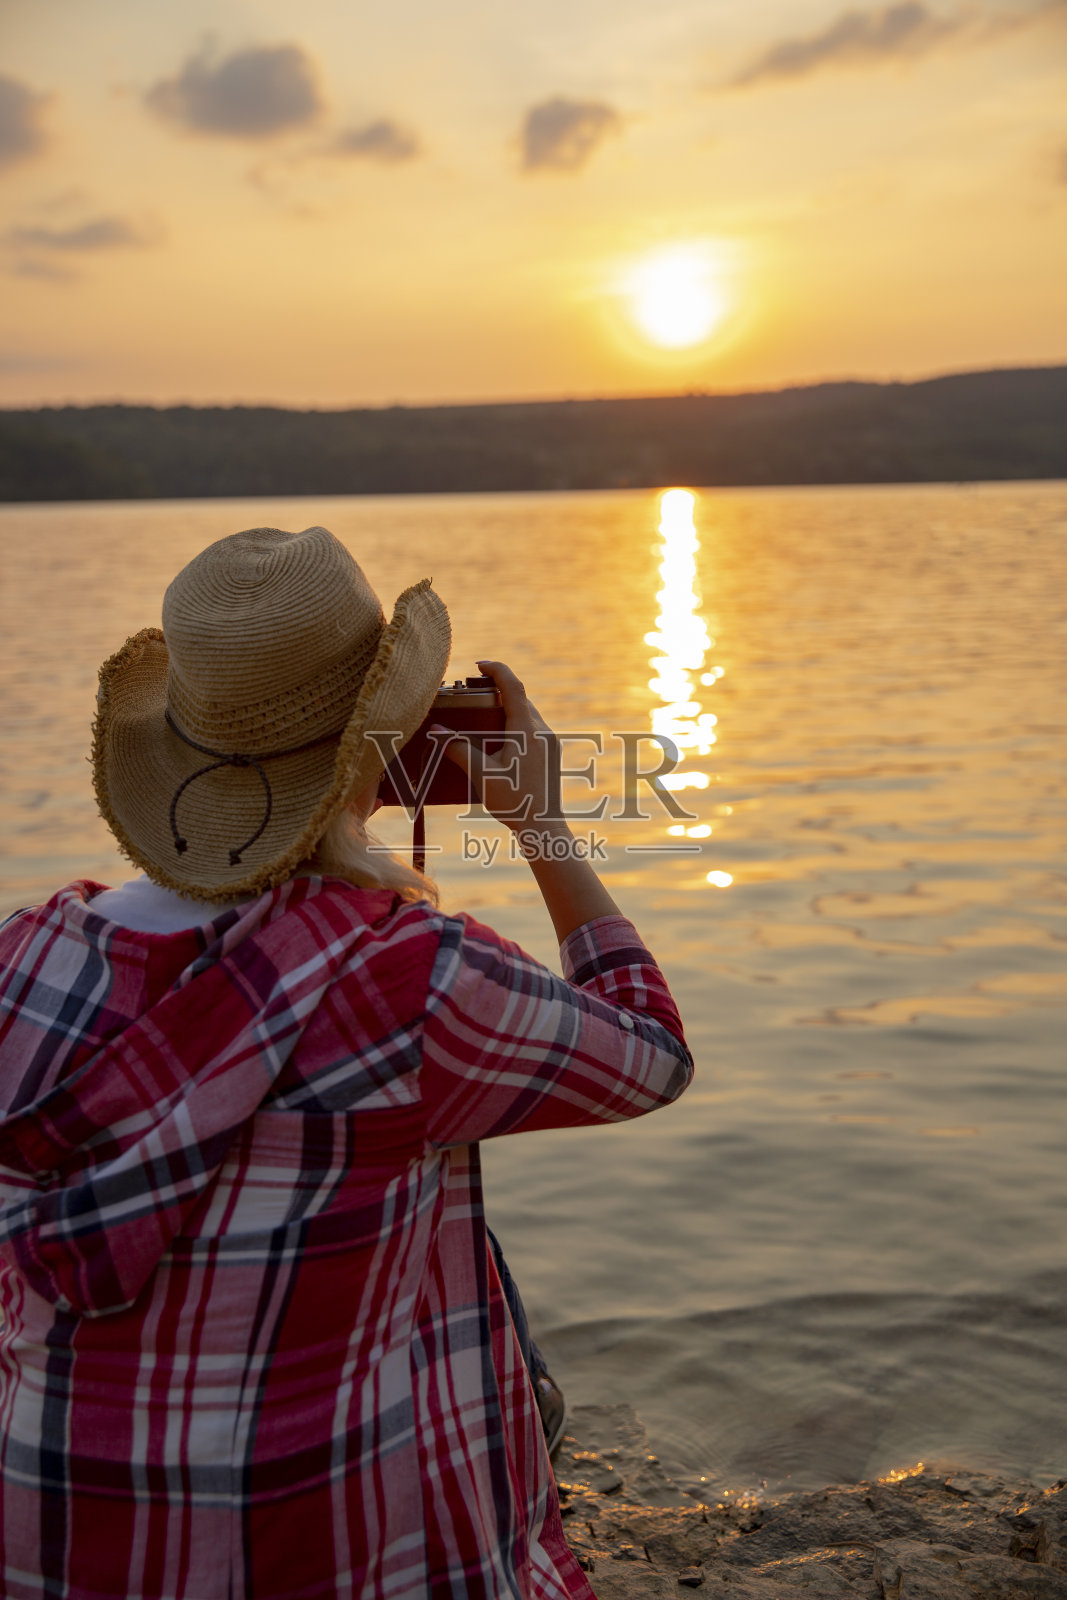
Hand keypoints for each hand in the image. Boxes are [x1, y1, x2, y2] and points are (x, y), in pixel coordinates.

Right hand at [433, 660, 569, 837]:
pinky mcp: (550, 753)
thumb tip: (436, 731)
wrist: (543, 827)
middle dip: (497, 691)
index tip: (479, 665)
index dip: (497, 670)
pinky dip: (514, 725)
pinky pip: (531, 728)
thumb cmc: (514, 803)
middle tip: (473, 694)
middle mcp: (542, 731)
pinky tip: (499, 741)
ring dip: (506, 709)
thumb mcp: (481, 774)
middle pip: (520, 698)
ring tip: (483, 718)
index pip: (513, 686)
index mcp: (526, 730)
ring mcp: (549, 742)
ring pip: (527, 713)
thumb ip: (458, 749)